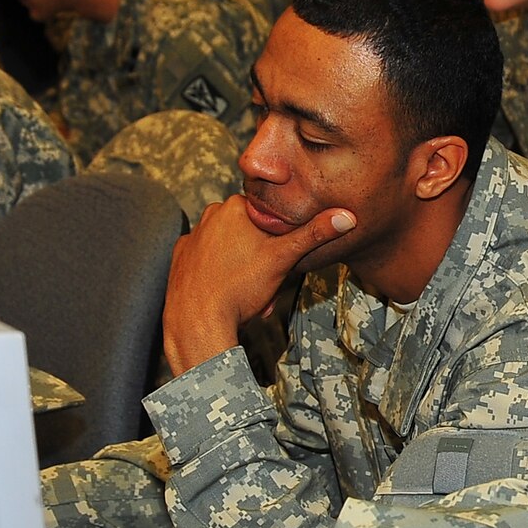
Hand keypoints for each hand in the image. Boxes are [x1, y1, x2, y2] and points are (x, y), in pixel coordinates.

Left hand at [161, 195, 354, 374]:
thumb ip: (315, 234)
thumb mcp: (284, 259)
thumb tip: (347, 216)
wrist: (197, 321)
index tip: (280, 261)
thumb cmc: (239, 288)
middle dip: (262, 257)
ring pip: (231, 247)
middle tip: (267, 282)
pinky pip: (209, 260)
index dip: (280, 240)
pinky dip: (219, 272)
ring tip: (249, 292)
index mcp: (234, 207)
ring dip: (244, 267)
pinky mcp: (181, 257)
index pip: (269, 215)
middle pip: (250, 232)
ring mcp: (192, 236)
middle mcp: (208, 215)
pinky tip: (226, 289)